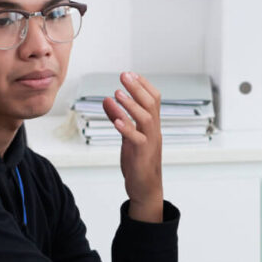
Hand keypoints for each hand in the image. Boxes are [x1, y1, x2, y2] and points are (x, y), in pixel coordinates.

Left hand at [102, 71, 162, 222]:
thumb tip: (107, 100)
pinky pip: (137, 139)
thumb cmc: (139, 161)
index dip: (143, 85)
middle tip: (124, 76)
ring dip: (131, 105)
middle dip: (137, 88)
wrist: (146, 188)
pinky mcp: (142, 155)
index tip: (130, 74)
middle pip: (151, 104)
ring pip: (146, 118)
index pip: (153, 99)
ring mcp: (150, 142)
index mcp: (152, 125)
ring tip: (118, 93)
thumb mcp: (127, 136)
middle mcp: (154, 131)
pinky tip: (117, 121)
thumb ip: (119, 118)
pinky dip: (127, 128)